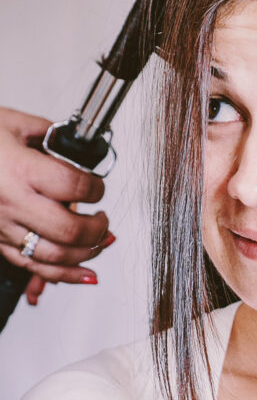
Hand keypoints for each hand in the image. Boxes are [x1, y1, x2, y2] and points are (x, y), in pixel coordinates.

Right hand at [0, 107, 112, 297]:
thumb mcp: (12, 123)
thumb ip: (49, 135)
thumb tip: (78, 147)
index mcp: (20, 169)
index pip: (74, 185)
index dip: (96, 188)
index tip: (98, 187)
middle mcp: (13, 202)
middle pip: (70, 229)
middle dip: (97, 228)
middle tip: (103, 218)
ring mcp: (5, 226)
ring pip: (56, 255)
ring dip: (87, 253)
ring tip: (99, 241)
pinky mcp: (0, 242)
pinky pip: (36, 267)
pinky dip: (66, 276)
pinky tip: (86, 275)